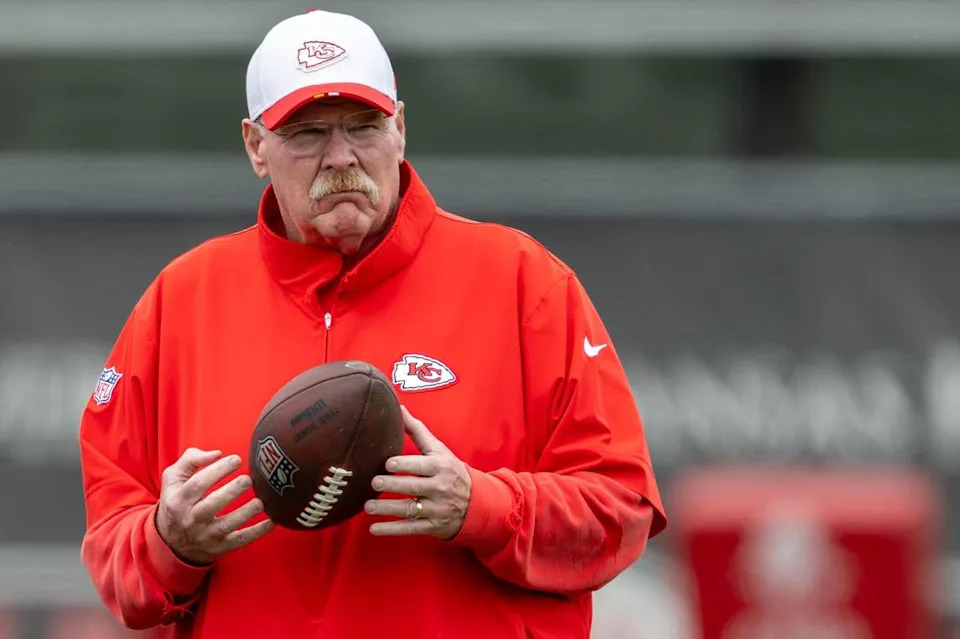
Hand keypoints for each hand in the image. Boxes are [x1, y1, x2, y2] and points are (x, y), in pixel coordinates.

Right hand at [156, 448, 273, 564]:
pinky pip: (239, 541)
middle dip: (232, 491)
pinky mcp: (220, 547)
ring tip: (261, 501)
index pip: (198, 483)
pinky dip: (257, 532)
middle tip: (248, 479)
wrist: (172, 543)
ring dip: (246, 513)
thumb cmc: (178, 501)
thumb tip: (217, 454)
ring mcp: (205, 535)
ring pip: (226, 525)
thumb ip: (191, 460)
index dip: (218, 470)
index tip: (236, 459)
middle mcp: (191, 519)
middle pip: (211, 505)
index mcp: (179, 500)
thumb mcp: (173, 479)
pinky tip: (271, 521)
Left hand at [365, 406, 471, 538]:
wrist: (477, 503)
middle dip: (394, 485)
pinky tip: (374, 528)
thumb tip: (399, 408)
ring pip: (409, 509)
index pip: (422, 465)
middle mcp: (439, 488)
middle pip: (413, 487)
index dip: (405, 465)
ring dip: (387, 509)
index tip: (388, 464)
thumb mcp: (438, 450)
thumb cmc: (451, 471)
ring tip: (368, 507)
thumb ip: (417, 431)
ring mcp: (436, 509)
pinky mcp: (432, 526)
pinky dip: (391, 529)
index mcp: (440, 467)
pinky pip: (410, 528)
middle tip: (374, 482)